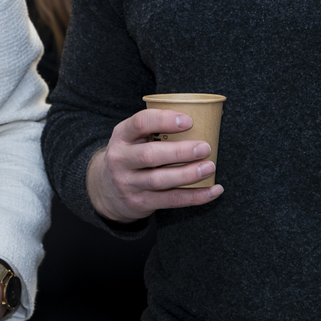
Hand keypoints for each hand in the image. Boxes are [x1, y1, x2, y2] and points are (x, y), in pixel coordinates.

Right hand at [86, 109, 221, 223]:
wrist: (106, 188)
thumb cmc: (131, 155)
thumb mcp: (132, 138)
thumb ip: (154, 129)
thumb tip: (201, 118)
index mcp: (121, 136)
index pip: (140, 123)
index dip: (164, 120)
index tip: (189, 121)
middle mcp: (121, 159)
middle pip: (151, 155)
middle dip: (180, 152)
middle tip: (205, 147)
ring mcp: (129, 183)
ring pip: (160, 180)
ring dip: (188, 174)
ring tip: (209, 167)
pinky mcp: (140, 203)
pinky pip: (171, 200)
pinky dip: (195, 196)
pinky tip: (213, 191)